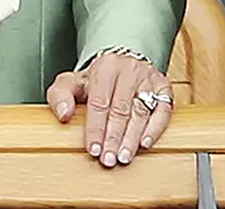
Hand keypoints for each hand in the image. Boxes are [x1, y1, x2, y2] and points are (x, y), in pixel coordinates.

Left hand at [47, 53, 172, 167]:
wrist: (121, 67)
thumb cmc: (96, 81)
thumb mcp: (72, 83)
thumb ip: (60, 95)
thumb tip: (64, 114)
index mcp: (106, 66)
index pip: (100, 101)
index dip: (96, 128)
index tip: (93, 149)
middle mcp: (130, 68)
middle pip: (121, 108)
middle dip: (114, 137)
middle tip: (108, 159)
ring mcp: (149, 77)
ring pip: (142, 111)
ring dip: (132, 137)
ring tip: (124, 157)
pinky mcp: (164, 86)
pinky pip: (164, 109)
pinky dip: (155, 128)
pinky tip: (145, 143)